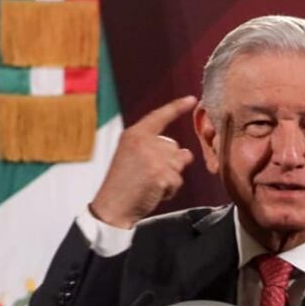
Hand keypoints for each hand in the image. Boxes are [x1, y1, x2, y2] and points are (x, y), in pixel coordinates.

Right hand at [90, 95, 196, 228]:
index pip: (159, 116)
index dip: (177, 107)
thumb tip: (186, 154)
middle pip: (175, 148)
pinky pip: (178, 181)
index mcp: (134, 134)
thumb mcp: (131, 155)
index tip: (192, 99)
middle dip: (170, 163)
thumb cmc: (122, 184)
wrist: (113, 206)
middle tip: (148, 176)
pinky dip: (170, 190)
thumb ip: (153, 148)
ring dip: (171, 177)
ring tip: (151, 184)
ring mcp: (154, 158)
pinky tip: (153, 192)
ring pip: (179, 164)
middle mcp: (144, 142)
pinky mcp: (161, 174)